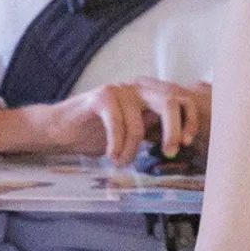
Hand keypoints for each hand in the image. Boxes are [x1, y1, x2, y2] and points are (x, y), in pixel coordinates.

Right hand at [0, 80, 208, 161]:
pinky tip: (110, 155)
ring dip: (131, 150)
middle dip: (173, 130)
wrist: (59, 129)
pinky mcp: (100, 97)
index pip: (181, 99)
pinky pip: (117, 124)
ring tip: (120, 162)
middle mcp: (136, 88)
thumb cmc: (96, 133)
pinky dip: (116, 144)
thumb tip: (180, 141)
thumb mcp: (132, 133)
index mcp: (148, 95)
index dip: (190, 120)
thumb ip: (152, 129)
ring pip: (139, 122)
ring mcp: (118, 90)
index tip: (187, 143)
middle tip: (169, 152)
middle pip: (169, 101)